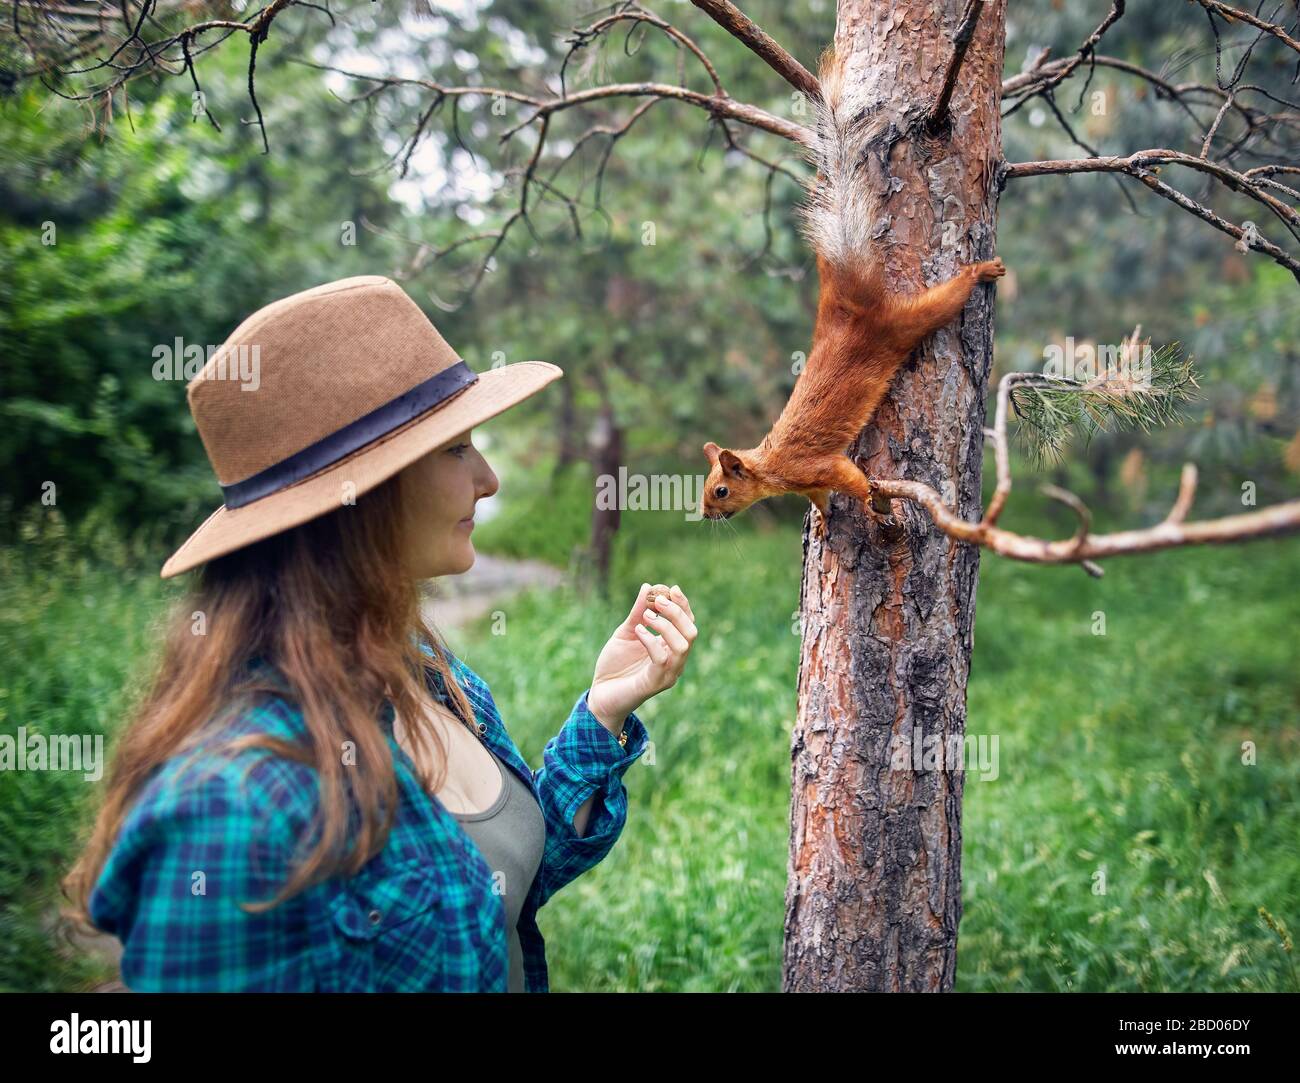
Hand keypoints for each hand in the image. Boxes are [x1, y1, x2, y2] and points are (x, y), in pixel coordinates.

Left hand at [587, 583, 696, 729]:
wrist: (600, 693)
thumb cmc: (615, 664)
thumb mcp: (626, 632)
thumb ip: (638, 612)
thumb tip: (648, 586)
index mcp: (671, 647)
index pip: (688, 623)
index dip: (683, 605)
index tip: (672, 588)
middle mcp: (675, 660)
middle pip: (691, 632)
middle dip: (677, 612)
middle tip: (657, 601)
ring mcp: (668, 673)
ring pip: (682, 645)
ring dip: (666, 625)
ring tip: (645, 617)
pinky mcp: (656, 682)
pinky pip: (661, 659)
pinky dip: (650, 640)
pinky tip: (638, 632)